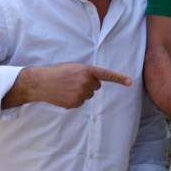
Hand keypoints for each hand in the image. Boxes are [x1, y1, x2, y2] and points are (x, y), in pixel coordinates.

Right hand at [5, 63, 130, 108]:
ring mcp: (80, 94)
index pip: (106, 74)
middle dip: (89, 84)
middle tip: (74, 81)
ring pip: (89, 95)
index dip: (119, 78)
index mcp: (86, 70)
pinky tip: (64, 94)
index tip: (130, 82)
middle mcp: (85, 82)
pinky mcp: (75, 103)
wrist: (40, 82)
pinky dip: (74, 99)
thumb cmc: (57, 72)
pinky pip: (81, 102)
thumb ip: (86, 72)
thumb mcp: (73, 67)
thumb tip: (95, 82)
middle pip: (96, 86)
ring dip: (81, 92)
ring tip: (67, 87)